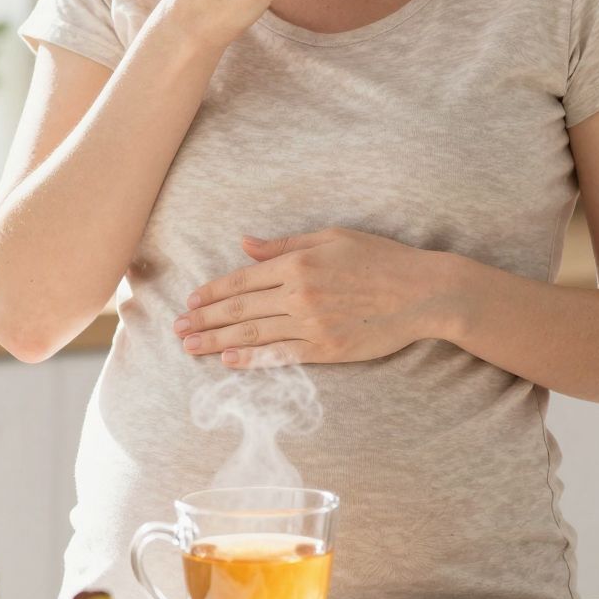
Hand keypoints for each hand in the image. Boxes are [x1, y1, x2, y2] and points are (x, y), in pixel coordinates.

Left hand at [173, 228, 457, 367]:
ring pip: (252, 335)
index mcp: (299, 263)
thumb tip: (245, 244)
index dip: (213, 292)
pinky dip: (251, 358)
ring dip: (216, 341)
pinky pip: (280, 355)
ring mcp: (312, 324)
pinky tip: (228, 361)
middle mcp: (299, 294)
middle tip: (176, 329)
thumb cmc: (381, 258)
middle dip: (203, 319)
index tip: (191, 301)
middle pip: (239, 310)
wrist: (422, 292)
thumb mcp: (333, 237)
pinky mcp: (327, 349)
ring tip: (189, 347)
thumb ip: (286, 244)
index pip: (243, 280)